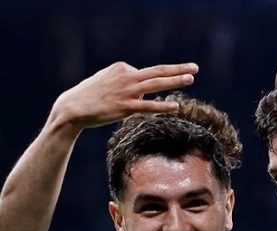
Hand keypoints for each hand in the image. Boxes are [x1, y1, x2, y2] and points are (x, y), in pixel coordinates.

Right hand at [50, 61, 198, 130]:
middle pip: (158, 71)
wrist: (73, 108)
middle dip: (178, 69)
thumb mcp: (108, 81)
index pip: (146, 74)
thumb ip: (126, 82)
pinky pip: (148, 106)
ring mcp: (127, 91)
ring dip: (175, 81)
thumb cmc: (91, 96)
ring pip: (156, 84)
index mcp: (122, 67)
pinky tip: (176, 106)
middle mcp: (126, 76)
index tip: (133, 97)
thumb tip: (144, 90)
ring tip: (191, 78)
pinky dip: (162, 106)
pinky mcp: (125, 107)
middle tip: (195, 67)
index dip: (146, 87)